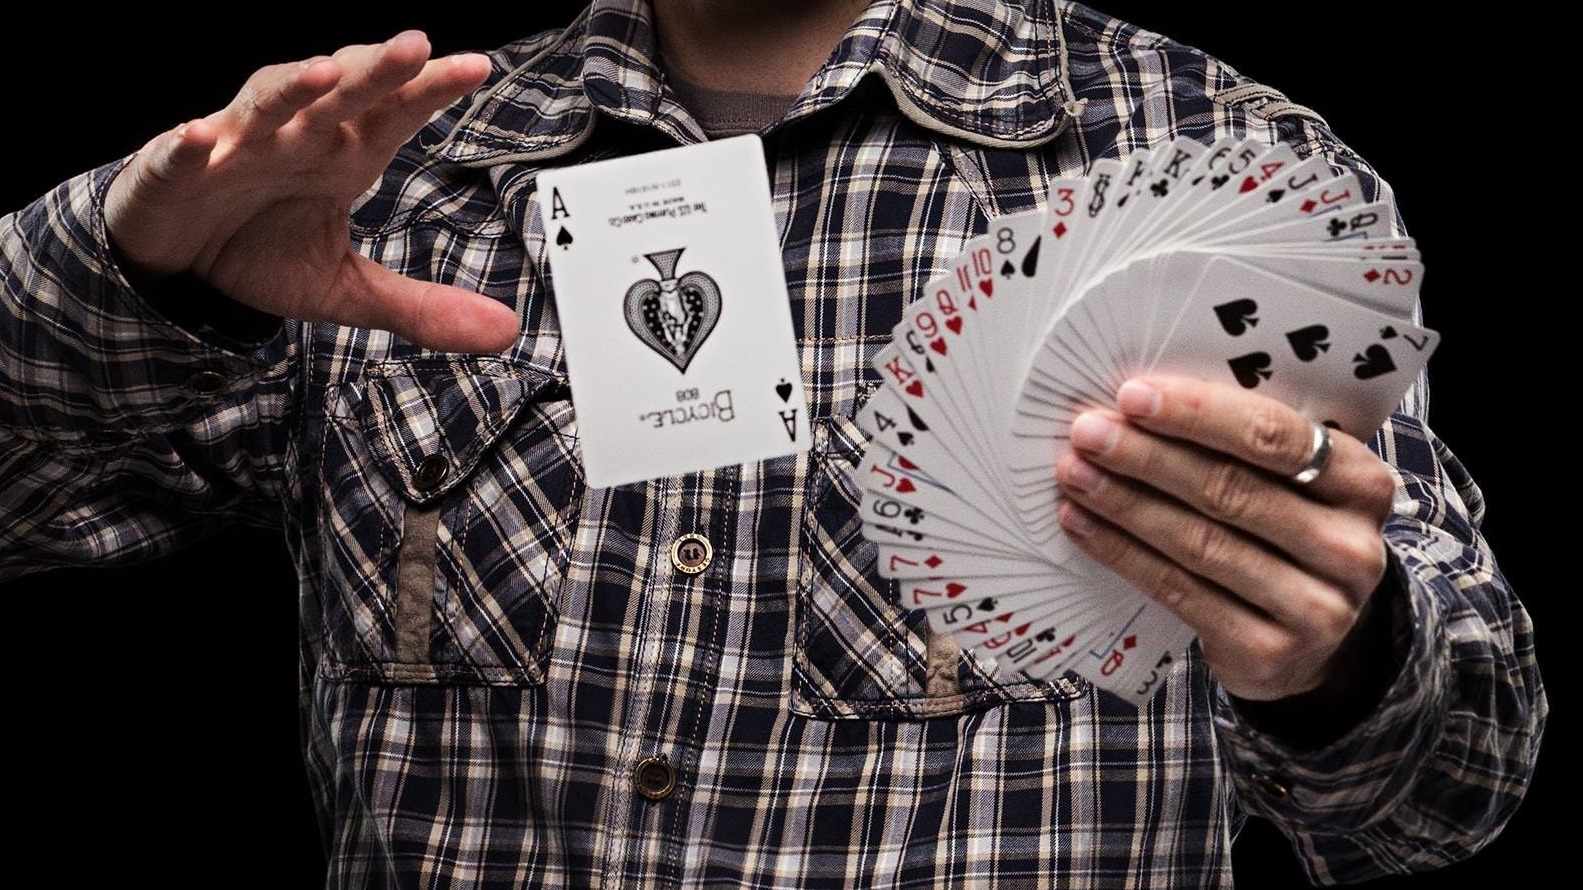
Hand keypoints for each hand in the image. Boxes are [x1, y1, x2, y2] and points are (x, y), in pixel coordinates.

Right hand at [103, 30, 516, 352]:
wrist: (176, 266)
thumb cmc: (262, 253)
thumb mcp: (347, 290)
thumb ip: (422, 307)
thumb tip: (505, 332)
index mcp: (341, 155)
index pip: (394, 114)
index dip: (430, 90)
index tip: (477, 67)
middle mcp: (293, 137)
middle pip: (340, 93)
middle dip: (375, 69)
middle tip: (416, 46)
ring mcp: (234, 148)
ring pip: (265, 105)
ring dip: (292, 87)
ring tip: (324, 72)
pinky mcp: (171, 173)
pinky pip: (177, 155)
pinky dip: (187, 145)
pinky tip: (201, 136)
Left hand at [1053, 376, 1396, 700]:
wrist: (1315, 643)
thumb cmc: (1287, 538)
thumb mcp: (1293, 487)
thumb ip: (1242, 447)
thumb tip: (1138, 402)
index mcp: (1362, 484)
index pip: (1274, 437)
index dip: (1198, 414)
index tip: (1132, 396)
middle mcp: (1349, 547)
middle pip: (1231, 490)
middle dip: (1148, 456)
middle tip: (1088, 433)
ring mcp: (1315, 607)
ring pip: (1200, 543)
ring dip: (1125, 504)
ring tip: (1075, 474)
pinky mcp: (1268, 651)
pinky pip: (1179, 591)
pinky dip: (1122, 553)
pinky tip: (1083, 524)